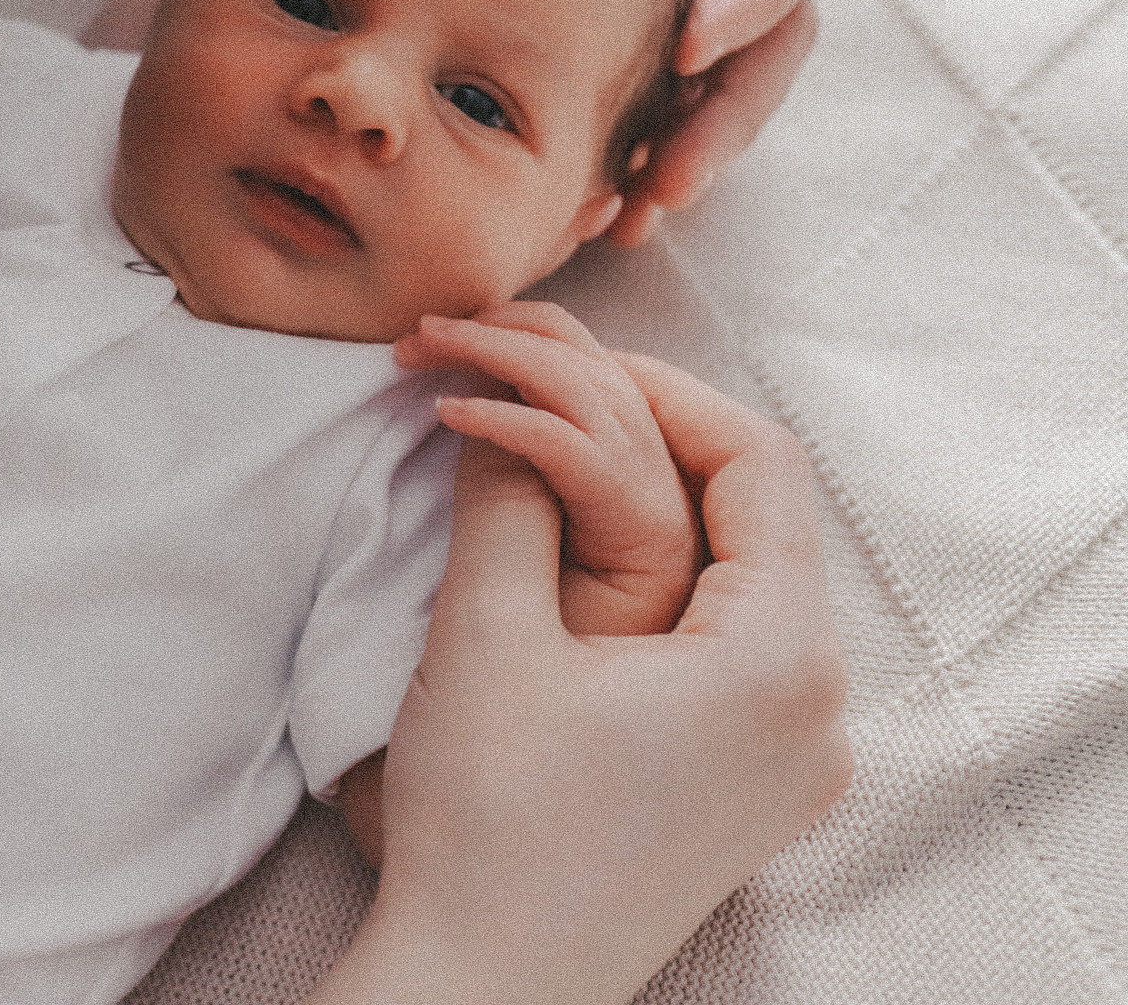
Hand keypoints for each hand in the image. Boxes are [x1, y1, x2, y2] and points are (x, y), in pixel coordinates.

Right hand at [308, 353, 850, 1004]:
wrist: (486, 990)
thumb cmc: (487, 827)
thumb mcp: (485, 638)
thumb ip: (509, 498)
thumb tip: (512, 403)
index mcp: (780, 660)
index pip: (759, 461)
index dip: (659, 388)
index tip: (561, 362)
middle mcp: (820, 710)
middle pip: (760, 517)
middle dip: (647, 442)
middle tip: (541, 404)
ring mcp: (795, 759)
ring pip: (743, 578)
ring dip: (649, 511)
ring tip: (543, 475)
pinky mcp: (754, 790)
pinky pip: (731, 646)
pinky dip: (660, 585)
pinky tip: (575, 573)